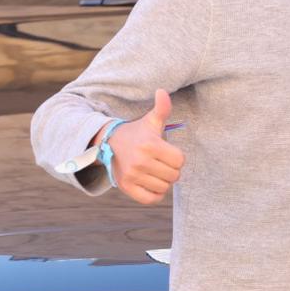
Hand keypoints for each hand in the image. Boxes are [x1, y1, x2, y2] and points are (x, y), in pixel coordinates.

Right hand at [102, 89, 184, 204]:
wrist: (109, 145)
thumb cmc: (137, 133)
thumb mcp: (150, 120)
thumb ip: (161, 108)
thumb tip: (162, 91)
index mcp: (150, 145)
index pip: (180, 160)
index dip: (177, 157)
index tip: (168, 153)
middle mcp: (140, 162)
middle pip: (174, 176)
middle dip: (171, 170)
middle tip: (161, 163)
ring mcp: (132, 176)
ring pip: (164, 188)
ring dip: (163, 181)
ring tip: (155, 172)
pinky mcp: (127, 188)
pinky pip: (152, 199)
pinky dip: (155, 194)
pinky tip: (151, 183)